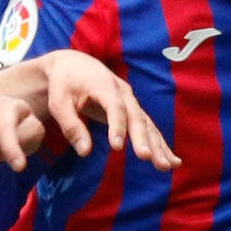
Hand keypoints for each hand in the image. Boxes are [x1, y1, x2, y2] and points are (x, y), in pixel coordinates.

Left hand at [31, 49, 178, 168]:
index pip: (115, 107)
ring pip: (147, 124)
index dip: (117, 126)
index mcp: (103, 85)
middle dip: (143, 138)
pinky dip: (160, 144)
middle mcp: (123, 91)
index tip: (116, 148)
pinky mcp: (133, 110)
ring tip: (167, 166)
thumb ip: (70, 126)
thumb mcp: (58, 102)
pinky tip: (173, 161)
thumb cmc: (63, 84)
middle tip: (148, 158)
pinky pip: (149, 128)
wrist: (75, 64)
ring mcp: (131, 100)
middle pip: (136, 116)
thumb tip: (84, 152)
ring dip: (158, 145)